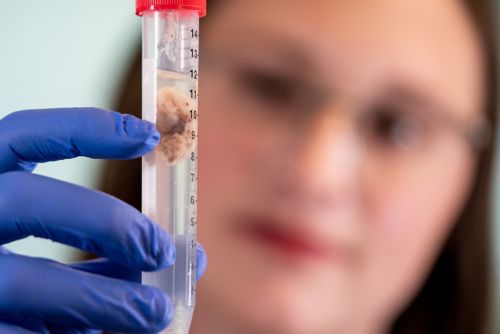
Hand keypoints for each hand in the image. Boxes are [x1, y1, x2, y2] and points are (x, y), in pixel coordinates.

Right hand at [0, 108, 206, 333]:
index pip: (20, 137)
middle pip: (25, 199)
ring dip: (104, 297)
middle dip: (104, 221)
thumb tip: (181, 250)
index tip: (148, 136)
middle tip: (161, 249)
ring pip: (25, 280)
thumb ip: (109, 257)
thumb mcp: (58, 267)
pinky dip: (76, 332)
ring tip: (157, 312)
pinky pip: (24, 333)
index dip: (82, 128)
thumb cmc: (21, 299)